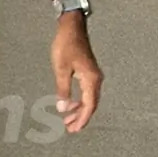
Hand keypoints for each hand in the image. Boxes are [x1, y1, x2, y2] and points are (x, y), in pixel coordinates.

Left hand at [51, 15, 102, 132]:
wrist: (72, 27)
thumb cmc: (66, 45)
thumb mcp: (61, 68)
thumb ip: (63, 89)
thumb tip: (63, 109)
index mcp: (91, 79)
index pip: (89, 105)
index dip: (82, 119)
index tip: (75, 129)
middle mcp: (96, 79)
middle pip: (91, 104)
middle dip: (81, 117)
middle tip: (70, 129)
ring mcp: (93, 75)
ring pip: (89, 99)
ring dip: (79, 110)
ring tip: (68, 120)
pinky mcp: (89, 72)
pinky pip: (86, 92)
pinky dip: (79, 100)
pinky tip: (70, 104)